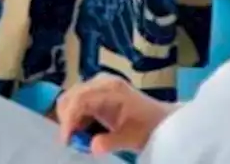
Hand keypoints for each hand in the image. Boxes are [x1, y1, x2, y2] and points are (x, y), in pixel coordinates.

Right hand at [56, 74, 172, 155]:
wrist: (162, 120)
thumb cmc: (150, 127)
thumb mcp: (132, 138)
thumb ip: (111, 142)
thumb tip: (91, 147)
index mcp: (110, 89)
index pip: (80, 99)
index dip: (69, 119)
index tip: (67, 139)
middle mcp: (100, 82)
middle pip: (71, 96)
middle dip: (67, 119)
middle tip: (71, 141)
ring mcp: (98, 85)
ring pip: (71, 98)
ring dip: (70, 118)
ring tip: (78, 138)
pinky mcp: (96, 91)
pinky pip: (78, 101)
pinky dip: (76, 117)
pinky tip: (83, 130)